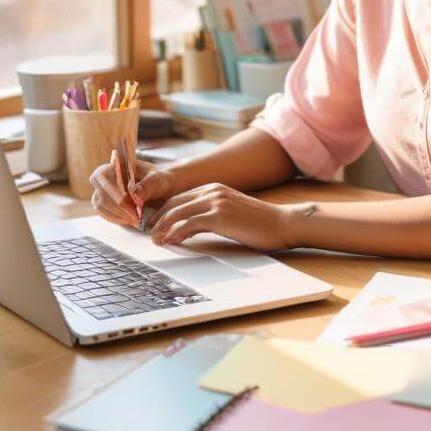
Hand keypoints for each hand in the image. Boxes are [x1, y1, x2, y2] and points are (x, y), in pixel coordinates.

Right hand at [89, 150, 175, 228]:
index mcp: (116, 164)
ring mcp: (103, 190)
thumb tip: (135, 194)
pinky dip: (116, 219)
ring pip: (100, 204)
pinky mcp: (106, 203)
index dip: (112, 189)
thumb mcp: (157, 180)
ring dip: (116, 215)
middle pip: (100, 192)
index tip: (126, 201)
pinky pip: (103, 213)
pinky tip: (129, 221)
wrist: (162, 189)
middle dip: (117, 206)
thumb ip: (147, 186)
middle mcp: (106, 176)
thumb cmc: (158, 180)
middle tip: (135, 216)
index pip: (102, 175)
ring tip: (135, 220)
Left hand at [145, 183, 295, 252]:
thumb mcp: (231, 214)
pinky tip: (170, 241)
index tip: (154, 225)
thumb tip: (190, 228)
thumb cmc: (259, 223)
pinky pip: (189, 224)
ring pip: (178, 213)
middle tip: (148, 233)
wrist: (282, 223)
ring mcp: (215, 202)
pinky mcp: (219, 215)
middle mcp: (212, 191)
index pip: (179, 198)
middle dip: (158, 219)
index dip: (163, 211)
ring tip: (154, 240)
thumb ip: (211, 216)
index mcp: (214, 189)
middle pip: (174, 203)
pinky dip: (176, 232)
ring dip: (162, 227)